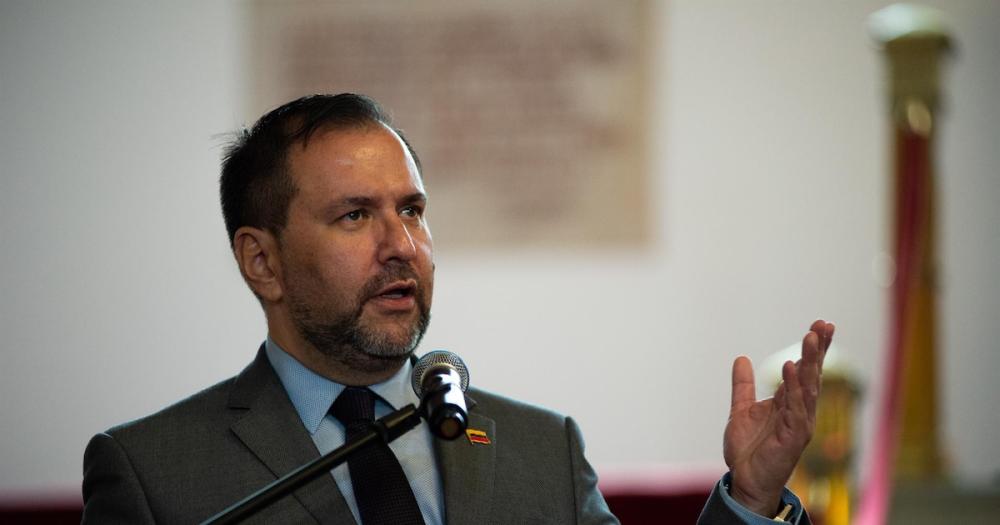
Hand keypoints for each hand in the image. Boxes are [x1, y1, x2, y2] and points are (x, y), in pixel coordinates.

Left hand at [723, 319, 834, 515]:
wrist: (744, 480)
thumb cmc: (748, 450)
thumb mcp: (741, 409)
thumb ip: (743, 386)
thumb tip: (741, 358)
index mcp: (789, 403)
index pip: (806, 371)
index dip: (814, 349)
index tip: (820, 325)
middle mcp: (799, 411)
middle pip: (812, 375)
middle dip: (818, 349)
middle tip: (824, 324)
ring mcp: (799, 423)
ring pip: (807, 387)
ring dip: (810, 362)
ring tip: (811, 337)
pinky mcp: (793, 437)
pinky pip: (795, 408)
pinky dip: (793, 387)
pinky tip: (792, 366)